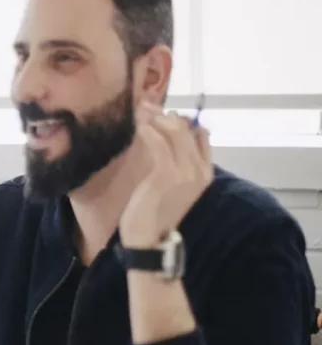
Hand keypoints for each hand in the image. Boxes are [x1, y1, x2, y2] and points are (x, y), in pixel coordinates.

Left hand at [119, 100, 212, 247]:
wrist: (148, 240)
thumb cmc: (154, 214)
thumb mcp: (169, 186)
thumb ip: (174, 165)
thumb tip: (169, 141)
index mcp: (204, 173)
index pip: (201, 136)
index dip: (183, 120)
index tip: (162, 113)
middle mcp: (199, 170)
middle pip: (187, 130)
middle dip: (165, 114)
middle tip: (145, 105)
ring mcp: (185, 172)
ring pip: (173, 132)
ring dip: (154, 117)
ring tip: (139, 109)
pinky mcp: (166, 174)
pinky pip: (159, 142)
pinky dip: (148, 129)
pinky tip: (139, 125)